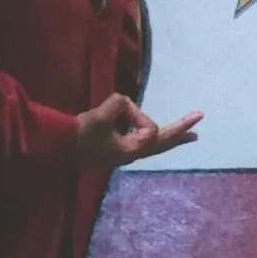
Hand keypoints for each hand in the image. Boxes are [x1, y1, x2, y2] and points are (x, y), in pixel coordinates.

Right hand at [75, 92, 199, 168]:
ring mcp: (123, 153)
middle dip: (180, 133)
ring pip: (153, 145)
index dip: (139, 116)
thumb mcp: (100, 117)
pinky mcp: (114, 150)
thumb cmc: (80, 135)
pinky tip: (159, 137)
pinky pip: (139, 141)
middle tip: (198, 126)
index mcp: (131, 150)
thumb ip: (119, 105)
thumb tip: (123, 103)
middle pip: (162, 144)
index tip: (121, 110)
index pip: (151, 130)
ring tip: (187, 136)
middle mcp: (131, 154)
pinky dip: (150, 137)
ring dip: (169, 137)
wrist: (58, 146)